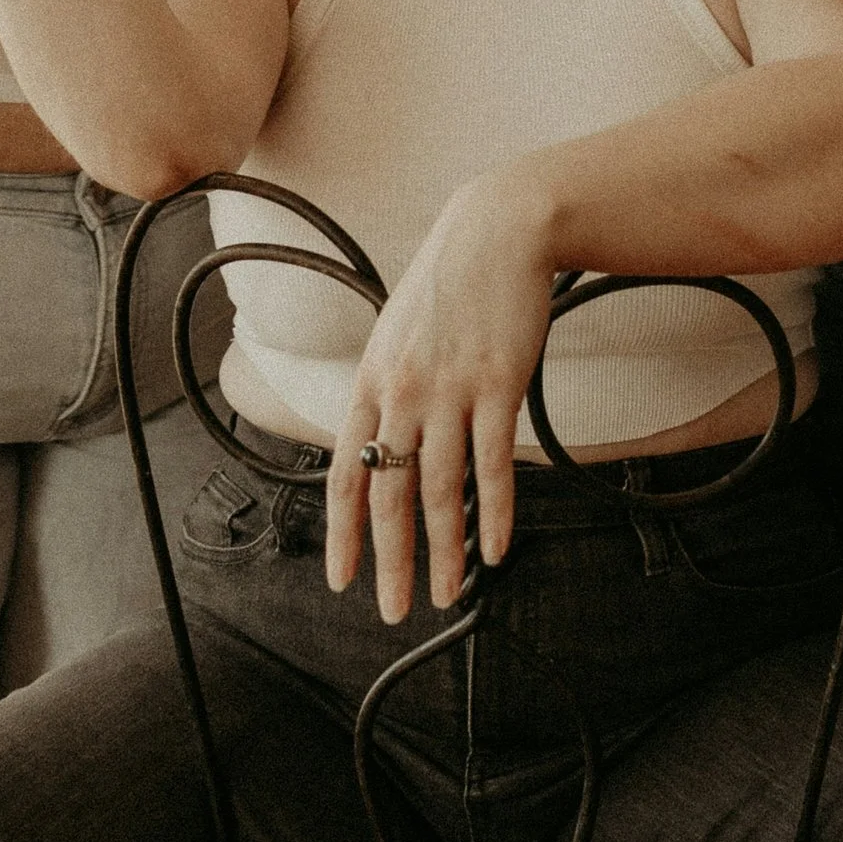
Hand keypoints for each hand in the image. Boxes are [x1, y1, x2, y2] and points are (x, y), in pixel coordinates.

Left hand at [325, 180, 554, 621]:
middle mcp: (401, 393)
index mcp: (369, 383)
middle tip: (394, 610)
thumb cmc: (449, 286)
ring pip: (440, 489)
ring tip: (446, 593)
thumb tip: (383, 446)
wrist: (499, 231)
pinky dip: (496, 512)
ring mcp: (450, 390)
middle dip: (389, 561)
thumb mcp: (396, 335)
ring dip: (443, 551)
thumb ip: (387, 392)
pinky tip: (497, 549)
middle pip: (389, 494)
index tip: (344, 579)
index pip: (345, 475)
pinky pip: (494, 464)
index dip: (343, 534)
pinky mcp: (498, 385)